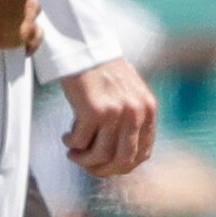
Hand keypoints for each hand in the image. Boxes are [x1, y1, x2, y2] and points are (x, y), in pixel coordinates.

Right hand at [58, 56, 157, 179]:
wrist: (86, 47)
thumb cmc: (104, 70)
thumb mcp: (130, 94)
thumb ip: (131, 120)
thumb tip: (118, 156)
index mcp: (147, 110)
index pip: (142, 154)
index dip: (122, 166)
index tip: (106, 165)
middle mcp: (135, 113)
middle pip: (122, 161)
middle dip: (102, 169)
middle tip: (87, 163)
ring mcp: (115, 112)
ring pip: (100, 156)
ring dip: (83, 159)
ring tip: (73, 152)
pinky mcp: (93, 110)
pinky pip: (80, 142)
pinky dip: (71, 144)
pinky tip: (67, 136)